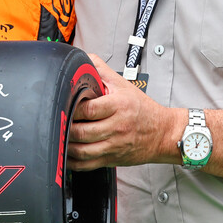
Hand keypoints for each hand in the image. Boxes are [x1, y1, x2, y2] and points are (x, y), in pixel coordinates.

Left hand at [67, 54, 178, 169]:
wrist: (163, 133)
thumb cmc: (143, 109)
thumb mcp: (124, 85)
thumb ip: (102, 70)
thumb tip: (84, 58)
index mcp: (119, 106)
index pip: (89, 109)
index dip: (73, 108)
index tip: (65, 105)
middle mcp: (117, 127)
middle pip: (83, 132)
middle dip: (67, 128)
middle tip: (58, 122)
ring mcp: (114, 145)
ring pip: (83, 151)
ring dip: (67, 146)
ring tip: (60, 137)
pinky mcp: (112, 159)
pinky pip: (88, 165)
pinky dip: (74, 162)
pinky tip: (68, 154)